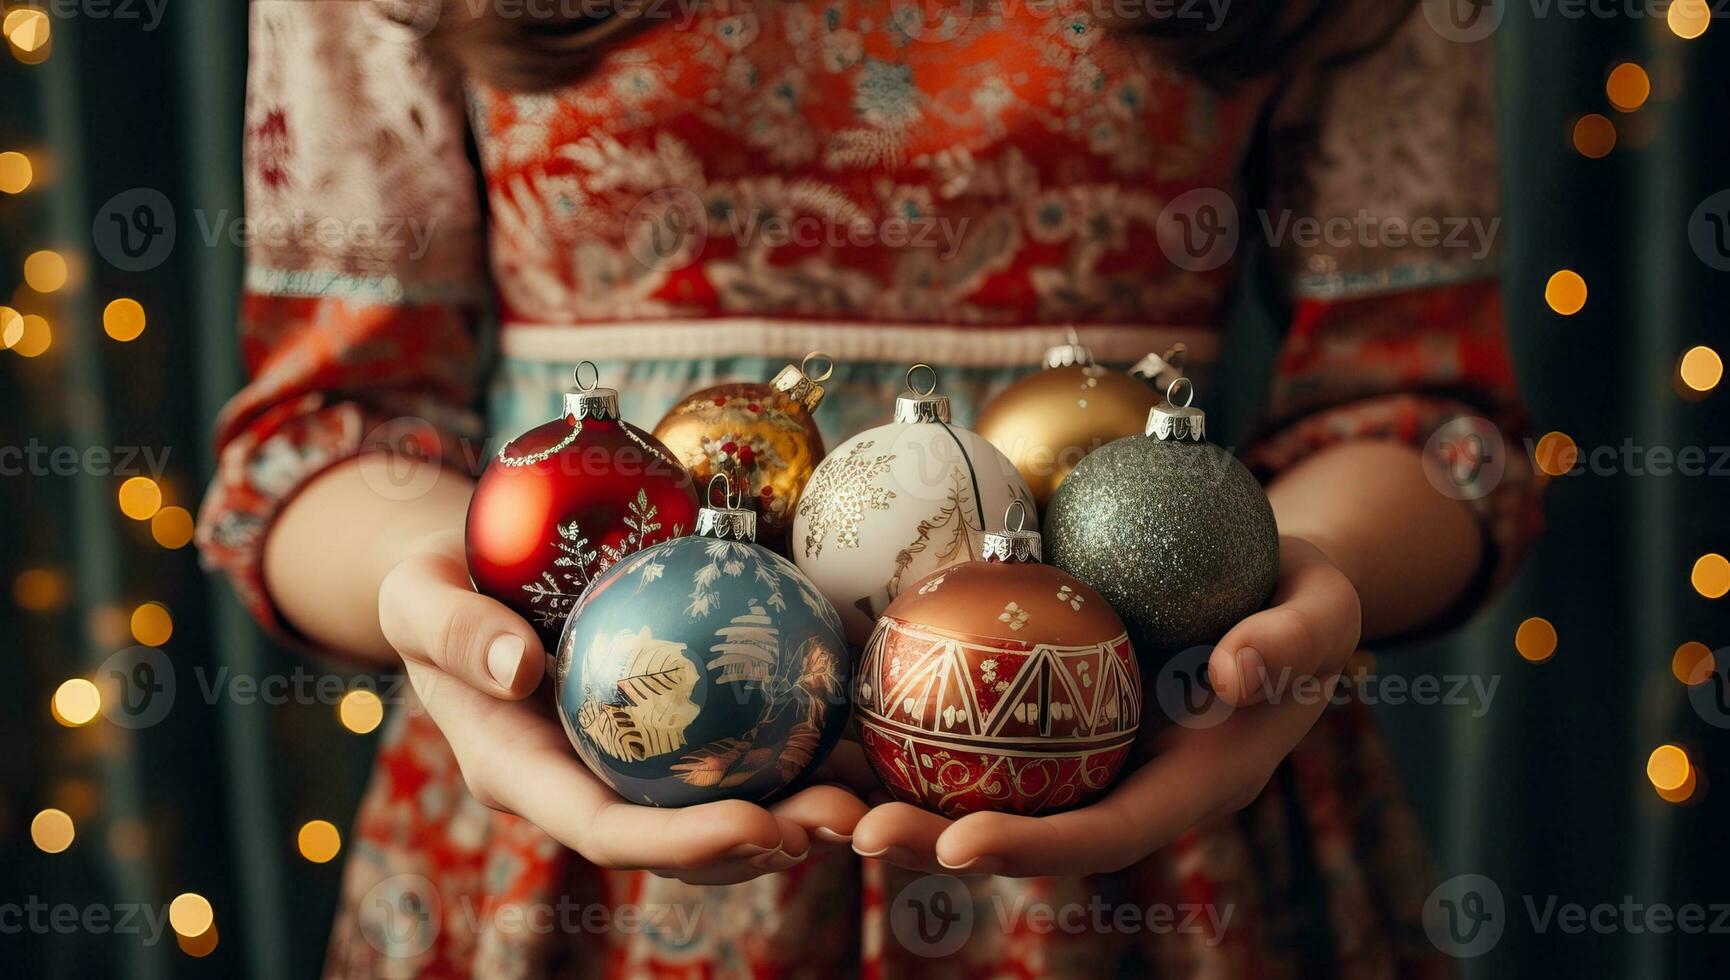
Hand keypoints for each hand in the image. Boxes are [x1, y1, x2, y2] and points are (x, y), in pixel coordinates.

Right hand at [377, 537, 868, 884]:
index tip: (756, 825)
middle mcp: (582, 783)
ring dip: (797, 807)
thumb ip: (455, 632)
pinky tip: (855, 724)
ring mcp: (624, 762)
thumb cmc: (431, 583)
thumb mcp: (417, 596)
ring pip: (718, 803)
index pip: (607, 829)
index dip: (683, 843)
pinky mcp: (661, 727)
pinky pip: (730, 745)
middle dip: (764, 843)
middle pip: (680, 839)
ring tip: (870, 791)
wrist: (456, 574)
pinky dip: (792, 744)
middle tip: (844, 819)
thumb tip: (518, 669)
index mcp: (522, 773)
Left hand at [850, 536, 1359, 876]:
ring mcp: (1077, 755)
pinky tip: (831, 705)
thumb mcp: (1322, 609)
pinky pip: (969, 730)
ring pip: (976, 790)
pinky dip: (903, 727)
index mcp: (1186, 786)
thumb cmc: (1302, 600)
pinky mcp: (1042, 714)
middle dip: (929, 842)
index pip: (1103, 832)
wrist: (1273, 588)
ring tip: (806, 793)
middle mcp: (1119, 785)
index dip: (1034, 845)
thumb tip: (1234, 672)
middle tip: (848, 826)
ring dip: (890, 797)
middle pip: (1018, 829)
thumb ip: (1290, 641)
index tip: (960, 841)